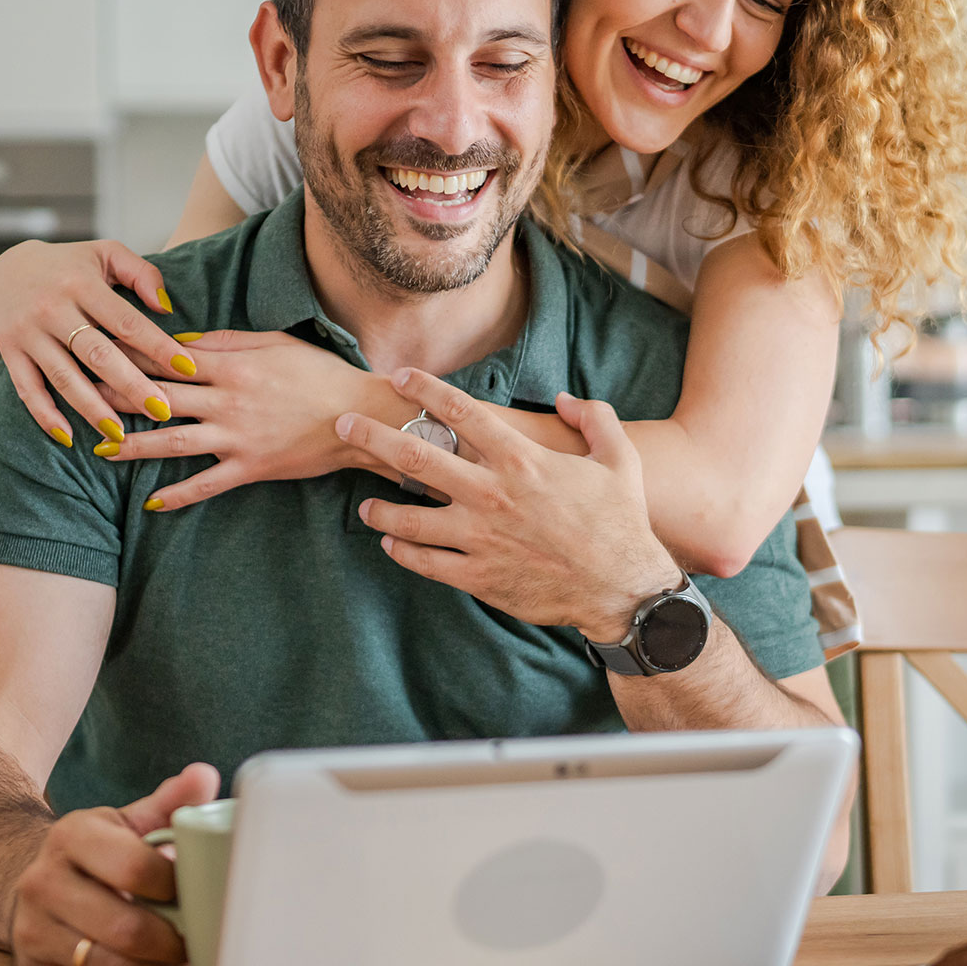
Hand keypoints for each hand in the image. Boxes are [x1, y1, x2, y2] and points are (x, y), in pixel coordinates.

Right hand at [0, 239, 199, 447]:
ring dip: (93, 408)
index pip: (127, 321)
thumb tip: (167, 308)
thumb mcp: (106, 253)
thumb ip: (142, 273)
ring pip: (64, 377)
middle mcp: (52, 308)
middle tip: (162, 411)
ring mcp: (28, 332)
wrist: (6, 265)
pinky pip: (26, 388)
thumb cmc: (71, 264)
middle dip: (132, 386)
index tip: (188, 369)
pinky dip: (45, 415)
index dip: (158, 347)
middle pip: (98, 354)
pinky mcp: (9, 351)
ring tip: (121, 434)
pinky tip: (68, 437)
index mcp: (82, 284)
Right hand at [8, 762, 219, 965]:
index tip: (196, 888)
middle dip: (173, 939)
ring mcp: (31, 931)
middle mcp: (42, 883)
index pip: (134, 867)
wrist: (39, 885)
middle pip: (125, 928)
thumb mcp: (128, 821)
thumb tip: (204, 776)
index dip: (175, 885)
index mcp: (71, 835)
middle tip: (198, 934)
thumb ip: (170, 802)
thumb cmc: (100, 852)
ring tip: (178, 953)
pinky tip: (147, 965)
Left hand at [91, 331, 406, 510]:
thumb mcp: (274, 342)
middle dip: (115, 397)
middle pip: (160, 397)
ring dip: (133, 446)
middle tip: (79, 397)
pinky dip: (178, 495)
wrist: (359, 415)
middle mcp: (227, 400)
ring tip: (100, 450)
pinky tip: (151, 502)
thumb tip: (178, 339)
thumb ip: (225, 339)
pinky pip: (207, 484)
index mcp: (231, 364)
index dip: (128, 354)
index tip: (97, 351)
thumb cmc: (320, 373)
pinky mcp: (251, 467)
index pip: (168, 357)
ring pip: (173, 442)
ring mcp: (237, 436)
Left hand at [335, 368, 680, 639]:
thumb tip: (564, 398)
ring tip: (365, 506)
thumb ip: (594, 418)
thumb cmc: (621, 522)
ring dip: (379, 510)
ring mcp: (480, 538)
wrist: (622, 589)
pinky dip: (403, 552)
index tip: (398, 376)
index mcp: (521, 461)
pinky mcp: (478, 577)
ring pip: (409, 519)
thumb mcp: (620, 458)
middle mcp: (492, 495)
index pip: (460, 413)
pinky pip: (426, 562)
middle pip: (415, 457)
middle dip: (372, 436)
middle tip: (345, 425)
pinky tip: (391, 545)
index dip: (425, 389)